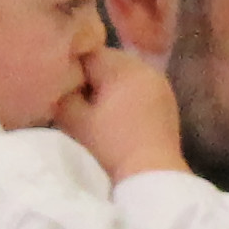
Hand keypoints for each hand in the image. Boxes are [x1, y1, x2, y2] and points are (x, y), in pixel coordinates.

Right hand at [54, 41, 187, 183]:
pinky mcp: (168, 103)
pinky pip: (141, 89)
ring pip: (125, 75)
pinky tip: (117, 119)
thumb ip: (62, 93)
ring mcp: (161, 84)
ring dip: (110, 88)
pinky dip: (127, 97)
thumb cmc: (110, 146)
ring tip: (96, 112)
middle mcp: (146, 68)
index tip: (62, 89)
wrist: (152, 176)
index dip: (71, 69)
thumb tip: (60, 81)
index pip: (89, 52)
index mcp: (123, 66)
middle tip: (76, 101)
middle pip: (109, 61)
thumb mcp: (73, 120)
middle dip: (92, 77)